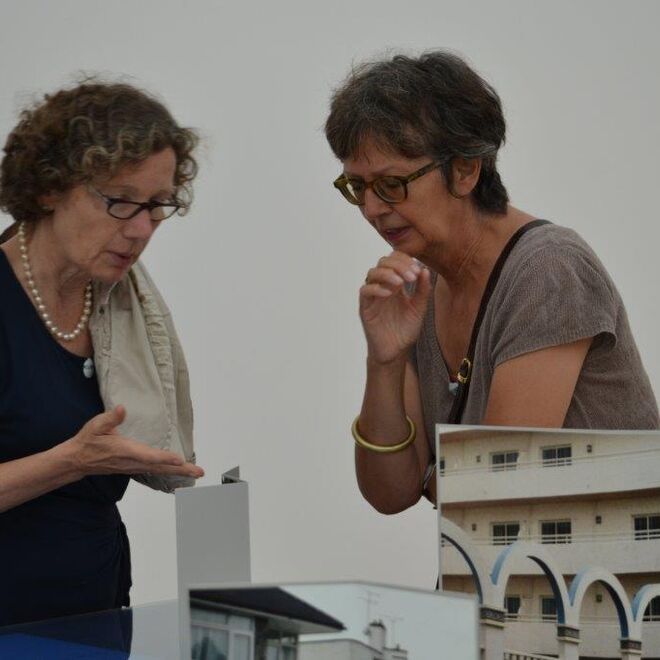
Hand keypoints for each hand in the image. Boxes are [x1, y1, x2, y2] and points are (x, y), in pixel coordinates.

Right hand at [67, 405, 204, 478]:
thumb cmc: (88, 441)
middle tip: (199, 471)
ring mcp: (134, 467)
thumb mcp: (96, 426)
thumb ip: (111, 418)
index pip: (148, 456)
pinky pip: (155, 471)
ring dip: (179, 472)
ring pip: (160, 471)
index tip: (180, 460)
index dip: (165, 458)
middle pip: (161, 467)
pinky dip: (169, 472)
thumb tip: (122, 409)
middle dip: (181, 470)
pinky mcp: (135, 468)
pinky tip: (179, 472)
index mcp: (125, 451)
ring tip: (196, 473)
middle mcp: (132, 462)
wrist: (78, 460)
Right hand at [360, 251, 431, 363]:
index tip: (418, 270)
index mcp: (395, 283)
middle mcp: (382, 286)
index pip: (395, 260)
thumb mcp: (419, 308)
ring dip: (387, 274)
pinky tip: (389, 294)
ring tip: (401, 283)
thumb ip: (423, 290)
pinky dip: (376, 289)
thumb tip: (425, 270)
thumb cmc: (406, 329)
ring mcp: (373, 296)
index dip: (405, 260)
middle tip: (412, 276)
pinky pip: (365, 291)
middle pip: (382, 262)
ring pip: (371, 273)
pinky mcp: (365, 308)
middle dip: (398, 265)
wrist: (396, 351)